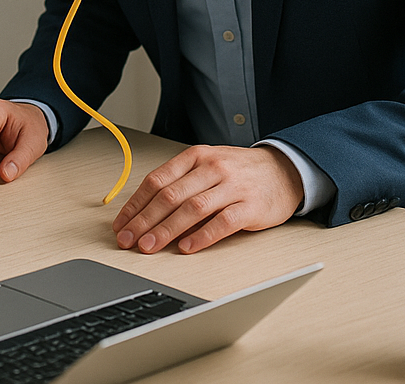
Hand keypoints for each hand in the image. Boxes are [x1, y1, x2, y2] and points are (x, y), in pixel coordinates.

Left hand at [111, 145, 303, 253]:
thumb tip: (146, 213)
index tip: (121, 224)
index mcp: (195, 157)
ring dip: (166, 230)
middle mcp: (211, 168)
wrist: (283, 170)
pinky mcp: (250, 206)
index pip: (157, 180)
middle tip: (128, 240)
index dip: (135, 205)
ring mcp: (231, 186)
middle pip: (170, 196)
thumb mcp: (206, 167)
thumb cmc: (238, 172)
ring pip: (191, 208)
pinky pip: (222, 222)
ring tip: (149, 247)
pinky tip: (187, 247)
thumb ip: (180, 184)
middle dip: (144, 221)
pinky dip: (202, 236)